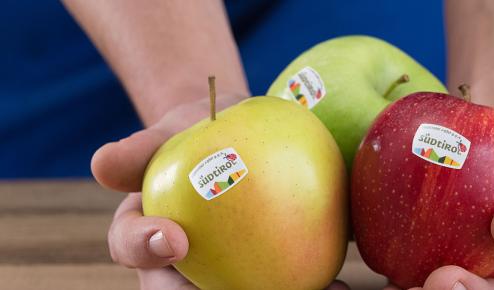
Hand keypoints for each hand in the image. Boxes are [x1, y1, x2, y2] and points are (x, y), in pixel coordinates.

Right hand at [92, 95, 349, 289]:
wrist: (245, 133)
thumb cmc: (203, 128)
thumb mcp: (178, 125)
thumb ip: (147, 145)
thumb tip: (102, 165)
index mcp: (146, 233)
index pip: (133, 246)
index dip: (145, 250)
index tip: (175, 239)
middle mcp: (179, 266)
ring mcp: (223, 275)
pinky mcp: (266, 276)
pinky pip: (284, 286)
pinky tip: (340, 288)